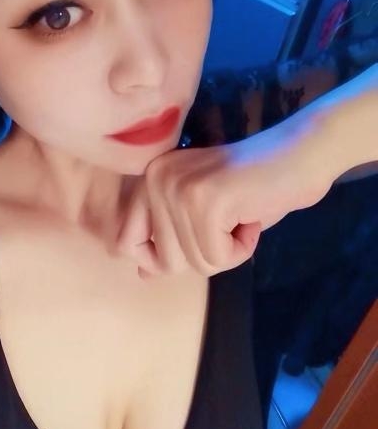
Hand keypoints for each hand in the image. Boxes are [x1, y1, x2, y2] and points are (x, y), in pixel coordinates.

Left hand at [114, 124, 329, 278]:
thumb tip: (143, 275)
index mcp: (148, 179)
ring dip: (228, 251)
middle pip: (164, 261)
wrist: (301, 153)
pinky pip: (218, 257)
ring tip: (242, 215)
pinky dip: (243, 248)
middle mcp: (155, 179)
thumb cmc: (255, 188)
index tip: (196, 240)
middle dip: (206, 255)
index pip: (126, 243)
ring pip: (195, 263)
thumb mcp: (202, 217)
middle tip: (229, 223)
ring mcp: (178, 188)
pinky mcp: (206, 201)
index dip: (160, 259)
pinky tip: (252, 216)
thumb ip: (170, 239)